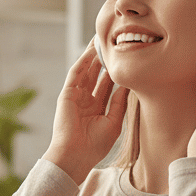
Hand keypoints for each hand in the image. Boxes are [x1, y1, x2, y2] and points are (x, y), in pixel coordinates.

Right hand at [44, 39, 130, 184]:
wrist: (76, 155)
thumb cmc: (95, 145)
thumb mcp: (113, 121)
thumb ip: (119, 102)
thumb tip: (128, 84)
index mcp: (97, 108)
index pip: (107, 84)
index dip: (114, 71)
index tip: (125, 58)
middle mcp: (86, 100)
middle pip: (96, 74)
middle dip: (103, 58)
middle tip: (113, 41)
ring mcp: (75, 96)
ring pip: (86, 71)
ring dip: (92, 56)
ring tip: (102, 39)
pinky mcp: (67, 94)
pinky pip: (75, 74)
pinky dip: (83, 61)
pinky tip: (90, 50)